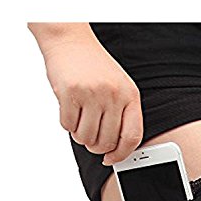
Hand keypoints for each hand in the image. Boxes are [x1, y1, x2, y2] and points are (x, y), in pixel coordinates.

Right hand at [43, 37, 143, 164]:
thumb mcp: (120, 88)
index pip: (132, 137)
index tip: (111, 159)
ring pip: (86, 137)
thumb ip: (122, 115)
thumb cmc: (96, 68)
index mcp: (131, 96)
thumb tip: (115, 150)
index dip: (122, 154)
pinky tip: (70, 111)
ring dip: (80, 136)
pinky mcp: (70, 92)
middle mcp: (114, 95)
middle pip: (107, 142)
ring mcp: (93, 93)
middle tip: (90, 140)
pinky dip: (67, 124)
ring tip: (80, 122)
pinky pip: (68, 125)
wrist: (71, 41)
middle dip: (96, 147)